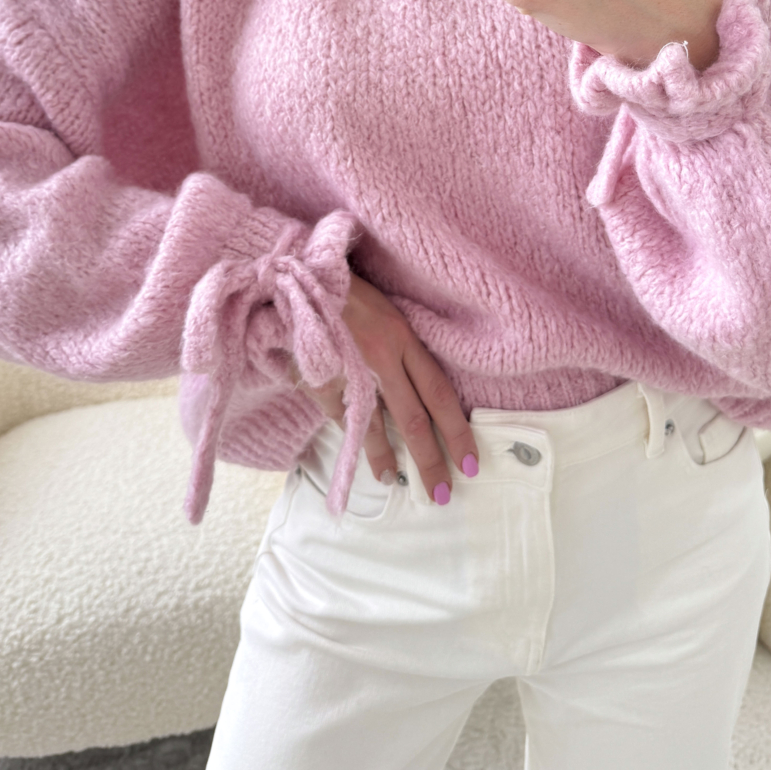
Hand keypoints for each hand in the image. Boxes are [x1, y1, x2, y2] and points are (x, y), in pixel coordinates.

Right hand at [290, 270, 478, 503]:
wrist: (299, 275)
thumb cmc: (348, 291)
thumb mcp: (386, 312)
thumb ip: (401, 349)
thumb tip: (420, 393)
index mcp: (402, 337)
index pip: (439, 393)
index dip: (457, 431)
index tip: (471, 463)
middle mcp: (381, 356)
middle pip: (414, 419)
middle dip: (430, 460)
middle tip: (441, 494)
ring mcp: (349, 371)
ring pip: (376, 426)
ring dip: (387, 459)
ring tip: (395, 481)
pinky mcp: (321, 379)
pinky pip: (342, 416)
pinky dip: (353, 438)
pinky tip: (360, 455)